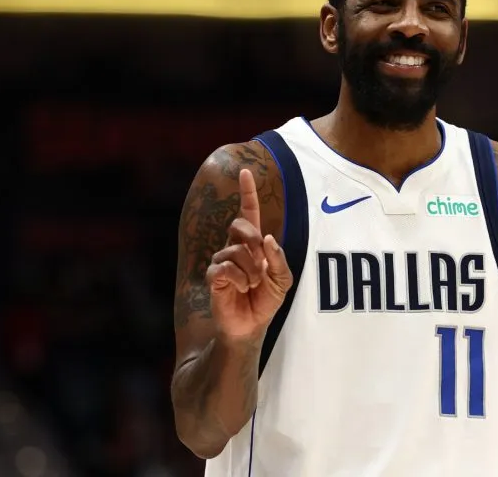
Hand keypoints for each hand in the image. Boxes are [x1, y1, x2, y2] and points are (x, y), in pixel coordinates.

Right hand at [206, 168, 292, 341]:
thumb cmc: (266, 299)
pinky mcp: (214, 276)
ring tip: (253, 284)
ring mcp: (222, 261)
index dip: (247, 193)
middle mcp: (235, 248)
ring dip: (252, 270)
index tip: (245, 172)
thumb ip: (279, 259)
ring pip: (236, 250)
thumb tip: (268, 238)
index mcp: (253, 244)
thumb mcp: (283, 279)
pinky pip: (226, 267)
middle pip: (240, 225)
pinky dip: (241, 279)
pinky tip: (243, 288)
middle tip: (261, 262)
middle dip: (253, 239)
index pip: (248, 213)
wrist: (251, 324)